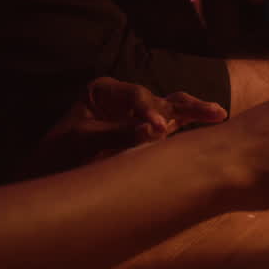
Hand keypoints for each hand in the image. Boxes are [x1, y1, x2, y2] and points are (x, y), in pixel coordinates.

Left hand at [28, 78, 227, 175]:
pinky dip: (191, 126)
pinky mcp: (147, 135)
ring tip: (219, 116)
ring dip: (196, 113)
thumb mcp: (81, 141)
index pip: (134, 95)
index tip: (160, 129)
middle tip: (213, 114)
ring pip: (173, 110)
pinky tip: (212, 123)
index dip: (149, 109)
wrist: (48, 177)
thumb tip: (155, 131)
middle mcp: (125, 100)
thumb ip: (116, 134)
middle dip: (185, 107)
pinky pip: (173, 127)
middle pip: (160, 99)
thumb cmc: (56, 155)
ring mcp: (138, 117)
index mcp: (104, 92)